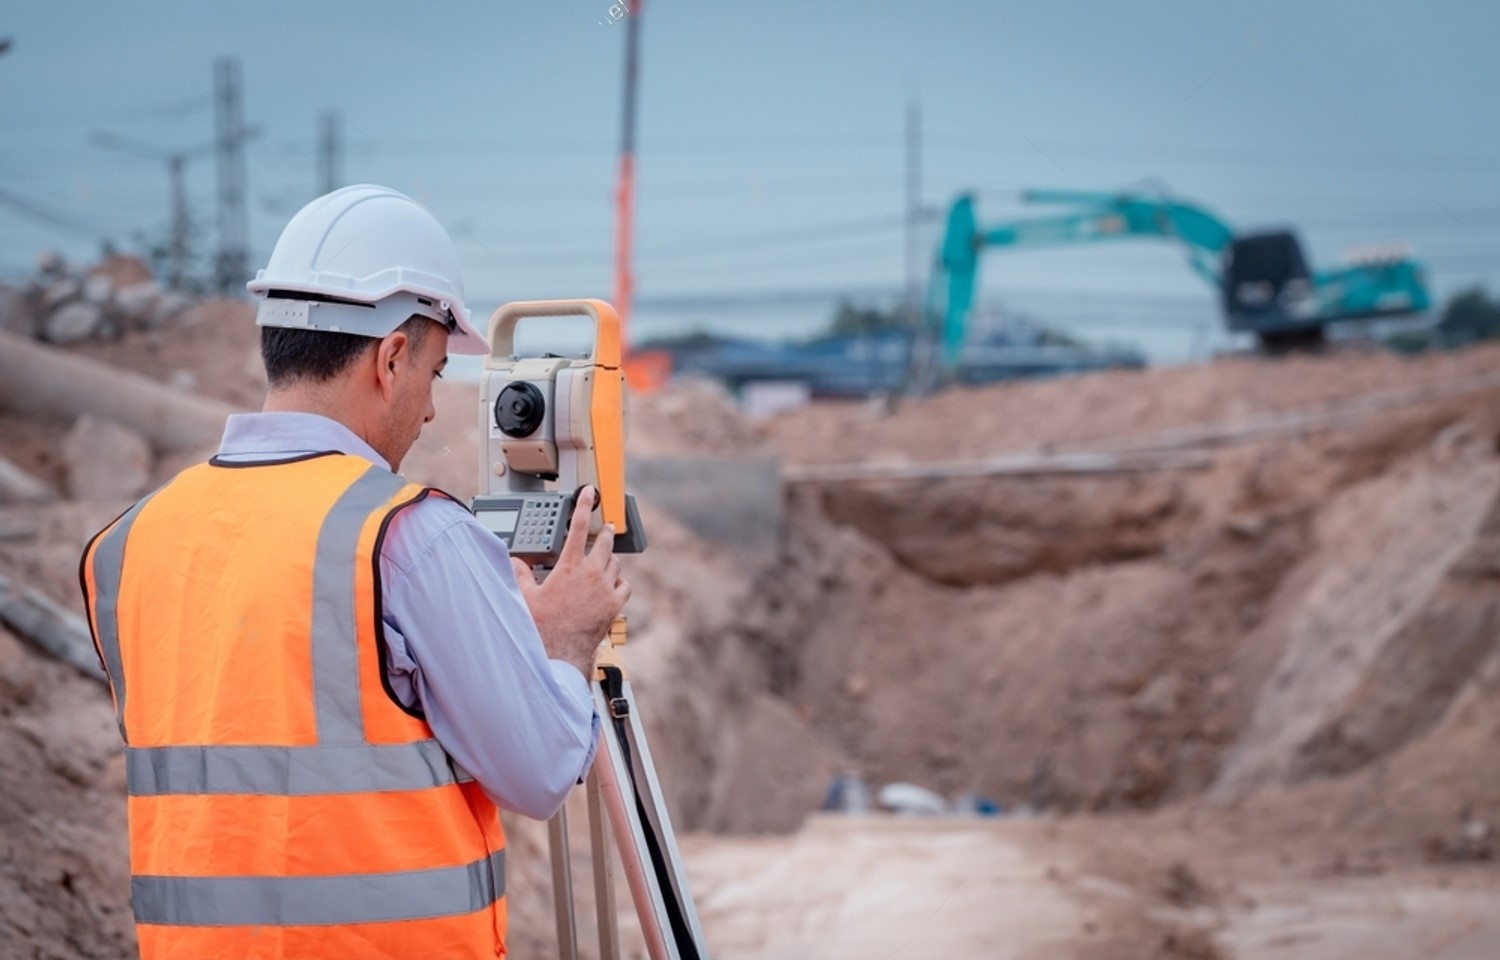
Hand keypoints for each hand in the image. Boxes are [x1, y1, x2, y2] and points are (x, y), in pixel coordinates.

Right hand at [510, 486, 630, 676]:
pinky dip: (619, 582)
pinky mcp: (615, 605)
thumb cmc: (544, 627)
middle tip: (604, 527)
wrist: (561, 653)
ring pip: (616, 563)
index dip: (584, 506)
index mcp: (569, 567)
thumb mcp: (526, 597)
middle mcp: (592, 574)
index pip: (578, 528)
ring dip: (610, 559)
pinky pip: (625, 585)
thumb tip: (514, 562)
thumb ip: (521, 575)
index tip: (590, 493)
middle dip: (605, 532)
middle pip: (605, 543)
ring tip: (603, 560)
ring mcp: (606, 589)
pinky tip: (612, 585)